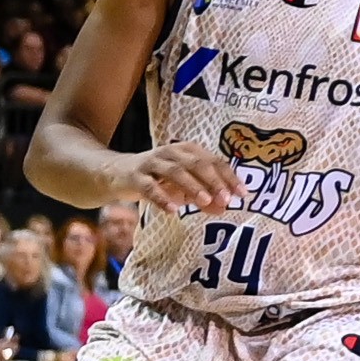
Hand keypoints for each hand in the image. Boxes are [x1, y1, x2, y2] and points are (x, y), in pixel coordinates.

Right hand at [121, 139, 243, 213]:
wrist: (116, 173)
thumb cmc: (157, 179)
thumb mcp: (183, 188)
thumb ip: (204, 198)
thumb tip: (224, 210)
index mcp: (188, 150)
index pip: (214, 161)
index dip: (229, 177)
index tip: (243, 194)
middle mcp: (172, 152)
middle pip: (197, 163)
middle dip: (214, 180)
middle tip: (226, 198)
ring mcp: (152, 162)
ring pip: (175, 171)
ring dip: (192, 186)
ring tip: (205, 201)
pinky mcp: (134, 176)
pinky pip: (149, 186)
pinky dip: (161, 198)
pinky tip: (173, 210)